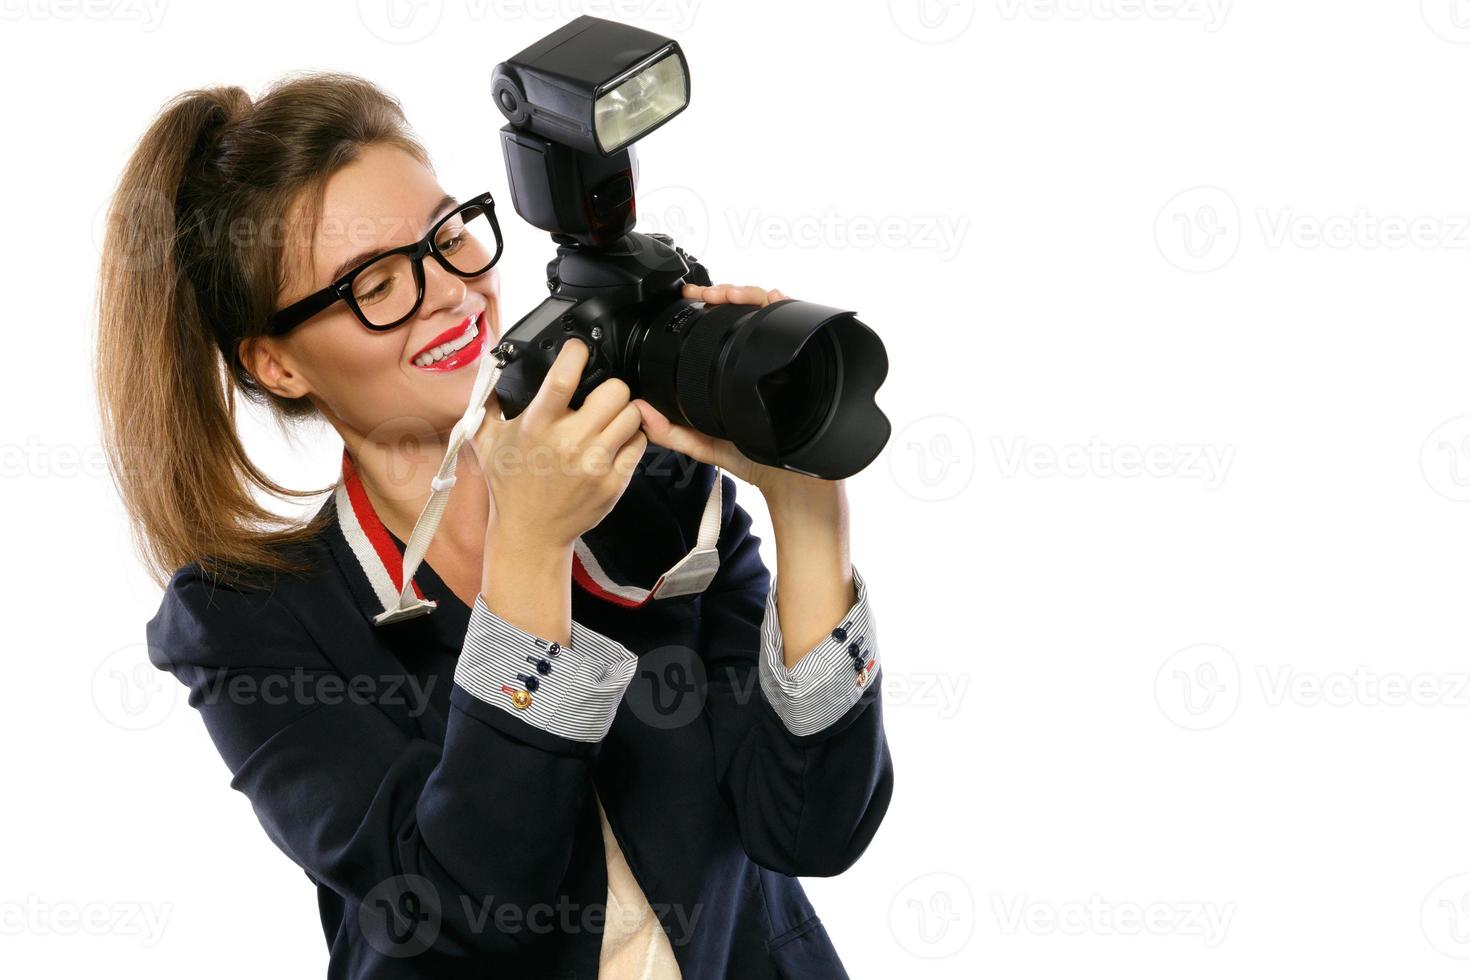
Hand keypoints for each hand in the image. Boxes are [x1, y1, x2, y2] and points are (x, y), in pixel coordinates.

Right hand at [470, 338, 646, 548]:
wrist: (531, 533)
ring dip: (622, 413)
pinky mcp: (613, 481)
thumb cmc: (510, 486)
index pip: (563, 377)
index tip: (578, 350)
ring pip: (632, 414)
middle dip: (609, 388)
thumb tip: (489, 367)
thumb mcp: (486, 441)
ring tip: (608, 421)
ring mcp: (595, 463)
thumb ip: (486, 402)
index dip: (576, 354)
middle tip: (600, 396)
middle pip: (614, 391)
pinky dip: (630, 438)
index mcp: (537, 426)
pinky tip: (614, 443)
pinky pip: (639, 443)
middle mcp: (568, 442)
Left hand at [632, 283, 834, 500]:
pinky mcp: (807, 361)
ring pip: (770, 311)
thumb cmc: (754, 460)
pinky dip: (785, 307)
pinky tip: (771, 300)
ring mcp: (785, 358)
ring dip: (749, 294)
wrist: (791, 482)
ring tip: (731, 294)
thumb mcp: (704, 444)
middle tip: (708, 293)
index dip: (708, 308)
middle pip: (748, 312)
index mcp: (737, 371)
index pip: (724, 328)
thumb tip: (640, 412)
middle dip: (727, 293)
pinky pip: (800, 325)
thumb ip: (671, 432)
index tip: (690, 298)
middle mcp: (763, 360)